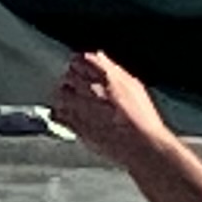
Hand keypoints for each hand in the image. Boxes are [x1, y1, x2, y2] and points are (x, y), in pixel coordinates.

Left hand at [50, 50, 170, 159]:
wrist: (141, 144)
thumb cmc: (142, 117)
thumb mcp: (133, 86)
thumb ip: (113, 69)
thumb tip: (99, 57)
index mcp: (105, 76)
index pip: (80, 59)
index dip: (79, 63)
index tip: (80, 67)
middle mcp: (90, 89)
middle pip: (68, 76)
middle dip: (71, 79)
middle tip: (76, 85)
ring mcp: (80, 108)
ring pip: (60, 94)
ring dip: (65, 95)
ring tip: (73, 101)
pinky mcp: (76, 126)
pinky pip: (59, 115)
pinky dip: (62, 113)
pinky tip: (71, 115)